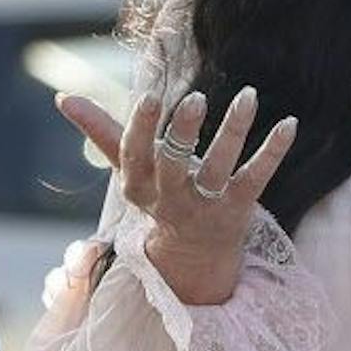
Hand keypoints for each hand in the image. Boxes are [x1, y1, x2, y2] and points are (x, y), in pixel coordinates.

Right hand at [57, 42, 297, 305]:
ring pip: (220, 168)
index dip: (142, 129)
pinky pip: (257, 178)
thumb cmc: (160, 195)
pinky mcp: (240, 209)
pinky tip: (289, 122)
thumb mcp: (130, 169)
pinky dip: (273, 150)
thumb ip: (101, 132)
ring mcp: (207, 207)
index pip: (135, 156)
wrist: (194, 256)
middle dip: (183, 133)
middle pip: (175, 166)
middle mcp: (171, 199)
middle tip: (195, 98)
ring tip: (249, 95)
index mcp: (140, 186)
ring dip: (234, 131)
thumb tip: (62, 96)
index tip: (150, 96)